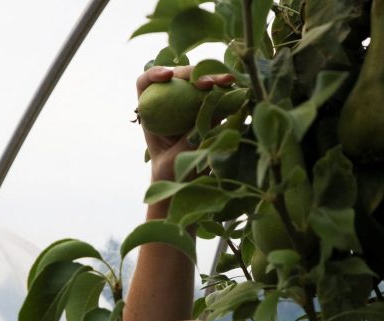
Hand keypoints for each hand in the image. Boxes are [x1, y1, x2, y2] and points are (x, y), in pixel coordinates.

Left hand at [137, 66, 234, 182]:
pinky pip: (216, 96)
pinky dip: (226, 92)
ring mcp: (189, 105)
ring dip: (214, 78)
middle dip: (193, 74)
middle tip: (207, 82)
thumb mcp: (174, 161)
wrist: (183, 184)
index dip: (154, 73)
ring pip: (198, 82)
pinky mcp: (207, 110)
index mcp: (151, 112)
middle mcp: (169, 103)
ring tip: (229, 80)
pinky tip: (237, 90)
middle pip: (178, 77)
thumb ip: (186, 143)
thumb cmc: (170, 175)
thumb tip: (204, 121)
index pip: (146, 84)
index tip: (168, 77)